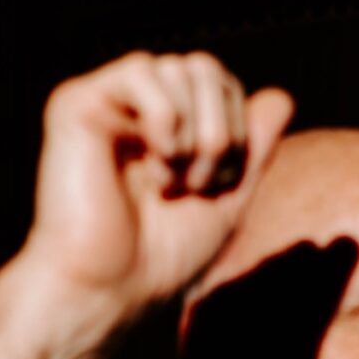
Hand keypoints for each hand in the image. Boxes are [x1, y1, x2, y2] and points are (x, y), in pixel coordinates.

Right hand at [0, 52, 294, 358]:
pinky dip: (164, 116)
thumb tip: (281, 97)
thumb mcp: (227, 202)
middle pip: (205, 69)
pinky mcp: (77, 104)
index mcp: (164, 130)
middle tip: (197, 184)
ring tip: (168, 182)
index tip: (216, 188)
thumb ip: (253, 150)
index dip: (238, 131)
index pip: (221, 87)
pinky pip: (141, 68)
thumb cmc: (160, 261)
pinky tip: (153, 161)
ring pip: (179, 67)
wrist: (109, 291)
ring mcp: (106, 105)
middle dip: (221, 130)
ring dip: (193, 133)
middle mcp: (133, 111)